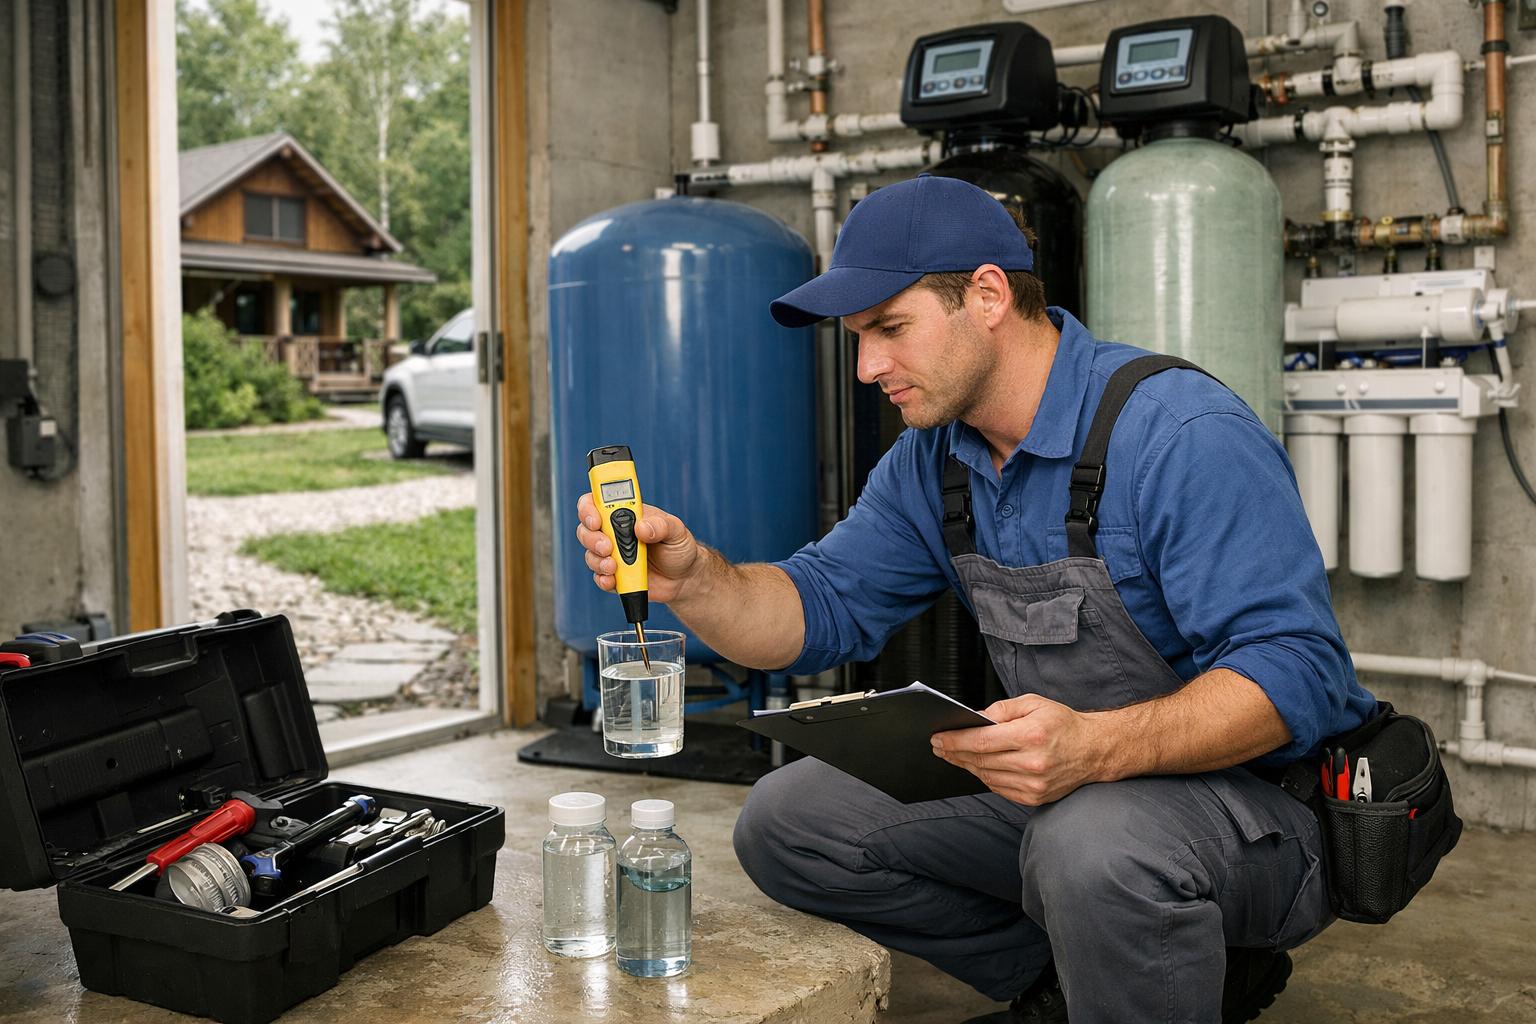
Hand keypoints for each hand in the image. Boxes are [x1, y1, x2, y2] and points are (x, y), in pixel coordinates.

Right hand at [576, 493, 704, 602]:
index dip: (588, 508)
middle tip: (608, 547)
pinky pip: (598, 577)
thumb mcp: (677, 531)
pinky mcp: (613, 575)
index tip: (596, 520)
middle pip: (585, 529)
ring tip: (614, 567)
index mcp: (626, 514)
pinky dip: (602, 579)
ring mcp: (612, 554)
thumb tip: (642, 527)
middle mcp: (614, 532)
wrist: (684, 578)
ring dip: (598, 561)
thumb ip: (661, 525)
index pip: (596, 502)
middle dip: (591, 538)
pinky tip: (612, 580)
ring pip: (590, 554)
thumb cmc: (678, 547)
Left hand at [931, 693, 1108, 805]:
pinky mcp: (1035, 797)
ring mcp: (1034, 784)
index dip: (955, 740)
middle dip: (955, 752)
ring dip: (967, 766)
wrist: (1094, 750)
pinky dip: (985, 777)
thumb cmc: (1063, 723)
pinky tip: (977, 767)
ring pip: (987, 776)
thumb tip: (973, 720)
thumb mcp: (1033, 703)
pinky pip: (999, 788)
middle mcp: (1033, 763)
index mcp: (1031, 735)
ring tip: (954, 755)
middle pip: (981, 760)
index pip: (981, 742)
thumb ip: (1000, 710)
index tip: (938, 737)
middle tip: (939, 746)